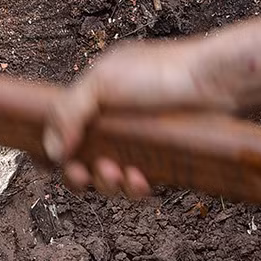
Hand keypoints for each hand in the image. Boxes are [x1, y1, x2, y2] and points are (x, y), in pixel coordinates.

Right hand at [43, 39, 236, 196]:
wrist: (212, 84)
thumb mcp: (102, 81)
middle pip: (80, 163)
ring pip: (108, 179)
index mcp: (93, 101)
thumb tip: (52, 150)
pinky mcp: (159, 161)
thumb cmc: (160, 72)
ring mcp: (136, 144)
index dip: (51, 151)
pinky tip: (140, 180)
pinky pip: (137, 185)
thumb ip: (68, 112)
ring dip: (106, 182)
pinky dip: (134, 188)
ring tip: (118, 171)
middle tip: (82, 174)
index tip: (48, 163)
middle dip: (77, 175)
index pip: (60, 130)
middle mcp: (112, 124)